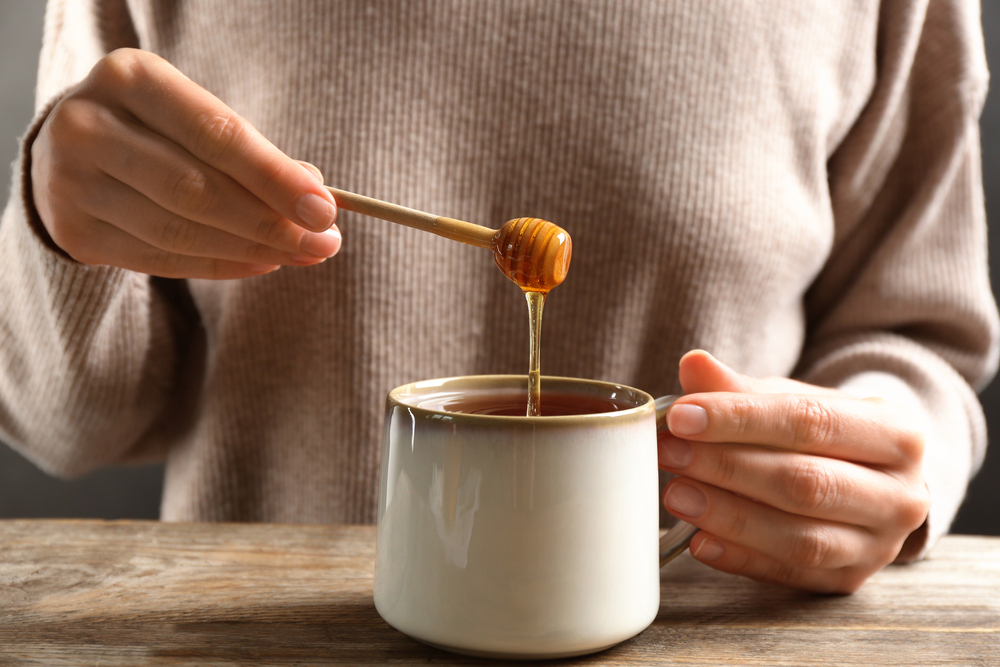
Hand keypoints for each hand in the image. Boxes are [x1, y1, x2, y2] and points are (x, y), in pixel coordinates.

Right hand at [30, 48, 341, 278]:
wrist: (72, 151)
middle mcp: (88, 125)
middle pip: (196, 190)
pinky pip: (162, 260)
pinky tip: (261, 262)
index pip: (216, 135)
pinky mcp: (73, 231)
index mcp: (129, 77)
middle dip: (271, 223)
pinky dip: (221, 265)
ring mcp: (72, 182)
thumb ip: (255, 154)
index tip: (326, 209)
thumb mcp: (198, 118)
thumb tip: (317, 197)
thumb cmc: (158, 130)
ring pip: (180, 231)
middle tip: (324, 242)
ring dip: (253, 250)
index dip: (275, 177)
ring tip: (300, 254)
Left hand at [658, 350, 929, 592]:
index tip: (682, 415)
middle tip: (671, 453)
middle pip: (805, 482)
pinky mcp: (850, 580)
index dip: (740, 419)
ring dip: (729, 516)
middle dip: (727, 467)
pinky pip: (789, 575)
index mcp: (896, 432)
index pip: (810, 421)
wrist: (873, 479)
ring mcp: (880, 545)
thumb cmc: (825, 434)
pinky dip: (740, 558)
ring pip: (800, 538)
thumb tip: (694, 366)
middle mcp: (901, 494)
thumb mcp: (793, 399)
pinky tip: (698, 541)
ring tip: (676, 494)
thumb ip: (742, 387)